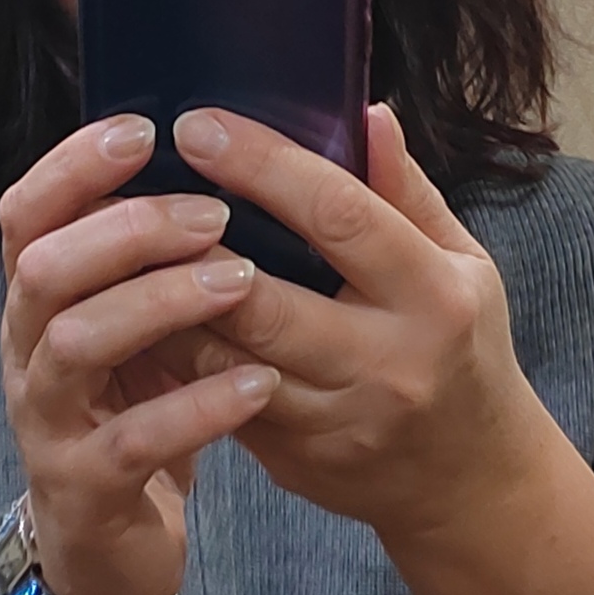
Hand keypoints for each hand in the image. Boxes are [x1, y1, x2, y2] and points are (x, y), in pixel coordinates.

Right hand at [0, 116, 281, 594]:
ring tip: (239, 284)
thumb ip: (163, 254)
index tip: (145, 130)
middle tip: (213, 214)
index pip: (27, 212)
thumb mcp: (145, 329)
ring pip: (76, 343)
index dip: (73, 166)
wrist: (111, 552)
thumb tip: (226, 156)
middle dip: (126, 230)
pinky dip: (195, 406)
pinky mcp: (82, 488)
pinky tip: (257, 385)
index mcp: (40, 301)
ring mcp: (46, 421)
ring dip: (157, 302)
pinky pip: (132, 440)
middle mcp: (28, 352)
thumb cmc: (140, 415)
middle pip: (43, 267)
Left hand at [171, 104, 593, 594]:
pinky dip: (175, 354)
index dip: (264, 167)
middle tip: (135, 186)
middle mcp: (384, 364)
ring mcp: (334, 423)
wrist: (471, 483)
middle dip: (189, 240)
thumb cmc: (463, 349)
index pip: (340, 218)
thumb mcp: (463, 264)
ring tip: (121, 244)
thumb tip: (364, 111)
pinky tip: (140, 312)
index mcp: (433, 298)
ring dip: (163, 302)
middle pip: (261, 300)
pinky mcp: (294, 461)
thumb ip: (406, 191)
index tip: (200, 126)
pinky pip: (216, 397)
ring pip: (221, 358)